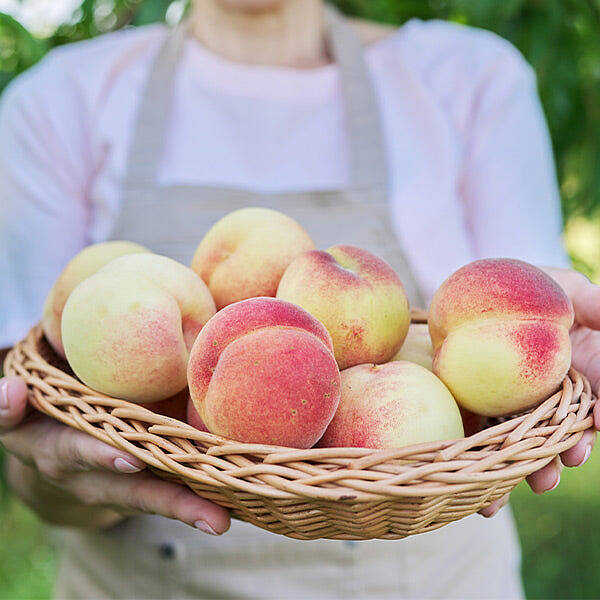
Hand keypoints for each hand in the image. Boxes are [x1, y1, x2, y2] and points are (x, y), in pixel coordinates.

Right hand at [0, 376, 229, 534]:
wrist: (48, 448)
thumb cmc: (38, 418)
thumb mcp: (15, 415)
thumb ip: (8, 407)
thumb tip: (9, 391)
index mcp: (61, 451)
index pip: (81, 451)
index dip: (102, 455)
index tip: (130, 459)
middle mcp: (94, 476)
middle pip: (132, 490)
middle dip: (166, 501)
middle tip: (205, 515)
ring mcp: (120, 485)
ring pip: (156, 498)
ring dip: (188, 509)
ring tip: (221, 521)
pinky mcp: (142, 483)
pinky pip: (169, 494)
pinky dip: (194, 503)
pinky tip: (226, 511)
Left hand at [480, 267, 599, 517]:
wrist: (485, 291)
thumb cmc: (536, 287)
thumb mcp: (568, 289)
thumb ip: (595, 304)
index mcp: (577, 377)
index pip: (590, 404)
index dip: (591, 419)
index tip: (592, 428)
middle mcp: (546, 399)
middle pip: (555, 431)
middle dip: (560, 452)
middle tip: (560, 466)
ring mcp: (511, 406)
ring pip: (519, 443)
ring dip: (523, 469)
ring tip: (527, 486)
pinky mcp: (476, 407)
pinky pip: (478, 436)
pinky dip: (479, 467)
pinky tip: (481, 498)